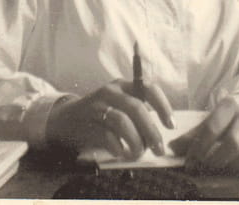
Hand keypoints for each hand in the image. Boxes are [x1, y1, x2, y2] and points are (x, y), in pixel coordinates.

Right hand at [45, 79, 172, 159]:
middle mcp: (111, 91)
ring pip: (123, 122)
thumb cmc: (102, 112)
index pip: (149, 88)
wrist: (67, 119)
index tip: (171, 125)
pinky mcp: (88, 124)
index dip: (163, 106)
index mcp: (123, 84)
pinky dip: (119, 148)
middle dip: (151, 131)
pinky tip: (121, 153)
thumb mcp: (119, 102)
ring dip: (135, 142)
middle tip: (159, 149)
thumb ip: (137, 109)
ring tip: (138, 153)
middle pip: (137, 108)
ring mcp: (98, 107)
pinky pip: (108, 137)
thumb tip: (159, 131)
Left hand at [170, 94, 238, 170]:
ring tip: (224, 170)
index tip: (190, 162)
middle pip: (234, 141)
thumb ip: (194, 134)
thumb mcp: (213, 118)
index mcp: (230, 105)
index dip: (199, 148)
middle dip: (216, 159)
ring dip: (235, 165)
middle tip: (206, 168)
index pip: (212, 127)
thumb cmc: (231, 117)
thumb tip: (171, 148)